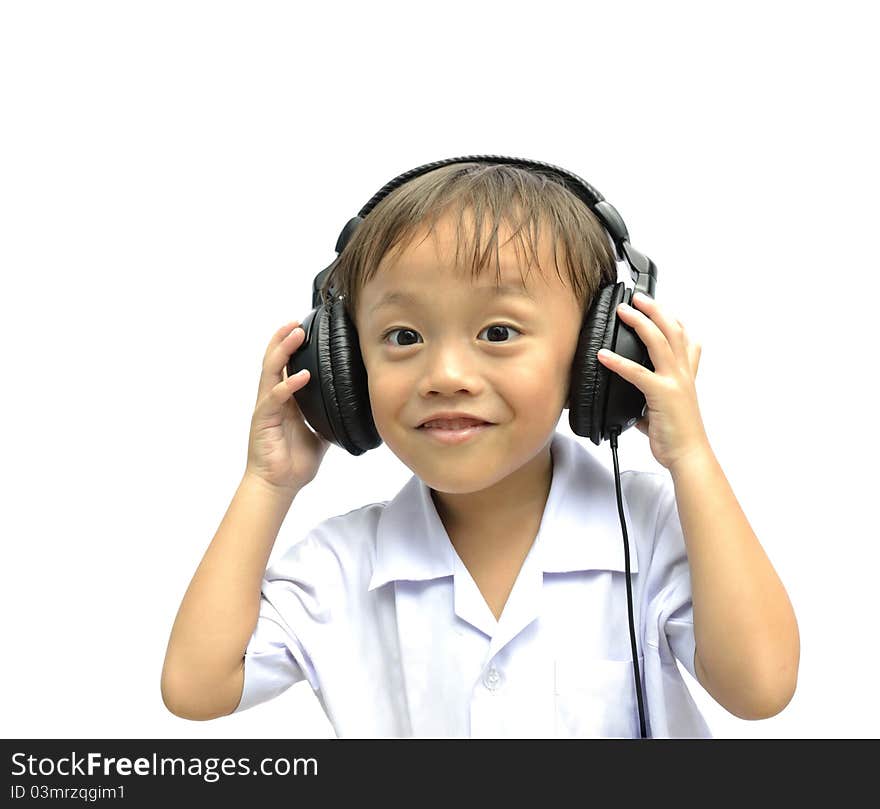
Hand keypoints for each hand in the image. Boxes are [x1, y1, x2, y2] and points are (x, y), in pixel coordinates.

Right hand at [244, 320, 330, 493]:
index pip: (285, 365)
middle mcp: (273, 398)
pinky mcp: (263, 419)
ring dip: (282, 350)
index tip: (305, 328)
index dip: (292, 346)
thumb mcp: (321, 433)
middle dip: (284, 338)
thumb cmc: (295, 461)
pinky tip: (302, 377)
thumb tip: (354, 409)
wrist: (279, 484)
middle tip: (298, 322)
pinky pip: (275, 397)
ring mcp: (267, 407)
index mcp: (286, 400)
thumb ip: (329, 417)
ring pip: (270, 370)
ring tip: (295, 334)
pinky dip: (288, 385)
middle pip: (273, 360)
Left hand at [596, 292, 708, 469]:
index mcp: (686, 376)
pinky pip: (637, 373)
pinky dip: (618, 362)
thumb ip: (650, 403)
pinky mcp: (662, 394)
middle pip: (672, 330)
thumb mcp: (664, 413)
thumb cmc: (678, 436)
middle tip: (637, 297)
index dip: (673, 318)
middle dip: (655, 309)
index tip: (658, 306)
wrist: (688, 455)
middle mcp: (683, 374)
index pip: (685, 338)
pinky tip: (603, 355)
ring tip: (623, 311)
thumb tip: (635, 408)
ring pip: (659, 342)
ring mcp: (674, 382)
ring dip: (640, 322)